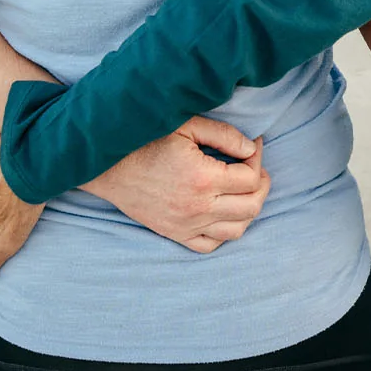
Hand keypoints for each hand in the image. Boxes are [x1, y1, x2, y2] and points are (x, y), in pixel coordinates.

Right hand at [85, 116, 270, 253]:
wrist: (110, 167)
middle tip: (256, 167)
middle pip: (251, 206)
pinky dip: (225, 232)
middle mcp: (199, 208)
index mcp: (203, 179)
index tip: (253, 144)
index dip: (257, 159)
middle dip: (261, 184)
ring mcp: (187, 226)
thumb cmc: (147, 140)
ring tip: (245, 189)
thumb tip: (251, 148)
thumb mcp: (186, 125)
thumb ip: (224, 135)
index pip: (251, 178)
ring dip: (249, 209)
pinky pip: (211, 245)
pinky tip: (224, 212)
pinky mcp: (175, 234)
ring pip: (237, 230)